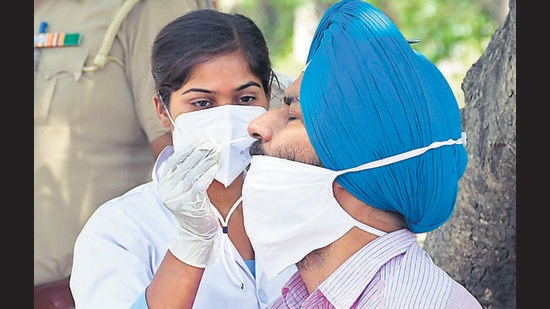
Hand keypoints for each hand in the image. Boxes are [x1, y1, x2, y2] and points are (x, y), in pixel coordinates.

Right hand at [158, 138, 220, 267]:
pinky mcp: (188, 203)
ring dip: (205, 160)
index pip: (175, 160)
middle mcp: (168, 190)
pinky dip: (207, 173)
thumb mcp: (183, 190)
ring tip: (215, 150)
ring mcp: (177, 197)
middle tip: (210, 141)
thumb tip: (194, 150)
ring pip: (192, 172)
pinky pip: (199, 184)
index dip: (187, 148)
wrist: (194, 234)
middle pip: (184, 165)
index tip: (199, 138)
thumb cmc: (192, 208)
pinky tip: (215, 165)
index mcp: (164, 184)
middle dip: (199, 151)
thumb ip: (183, 173)